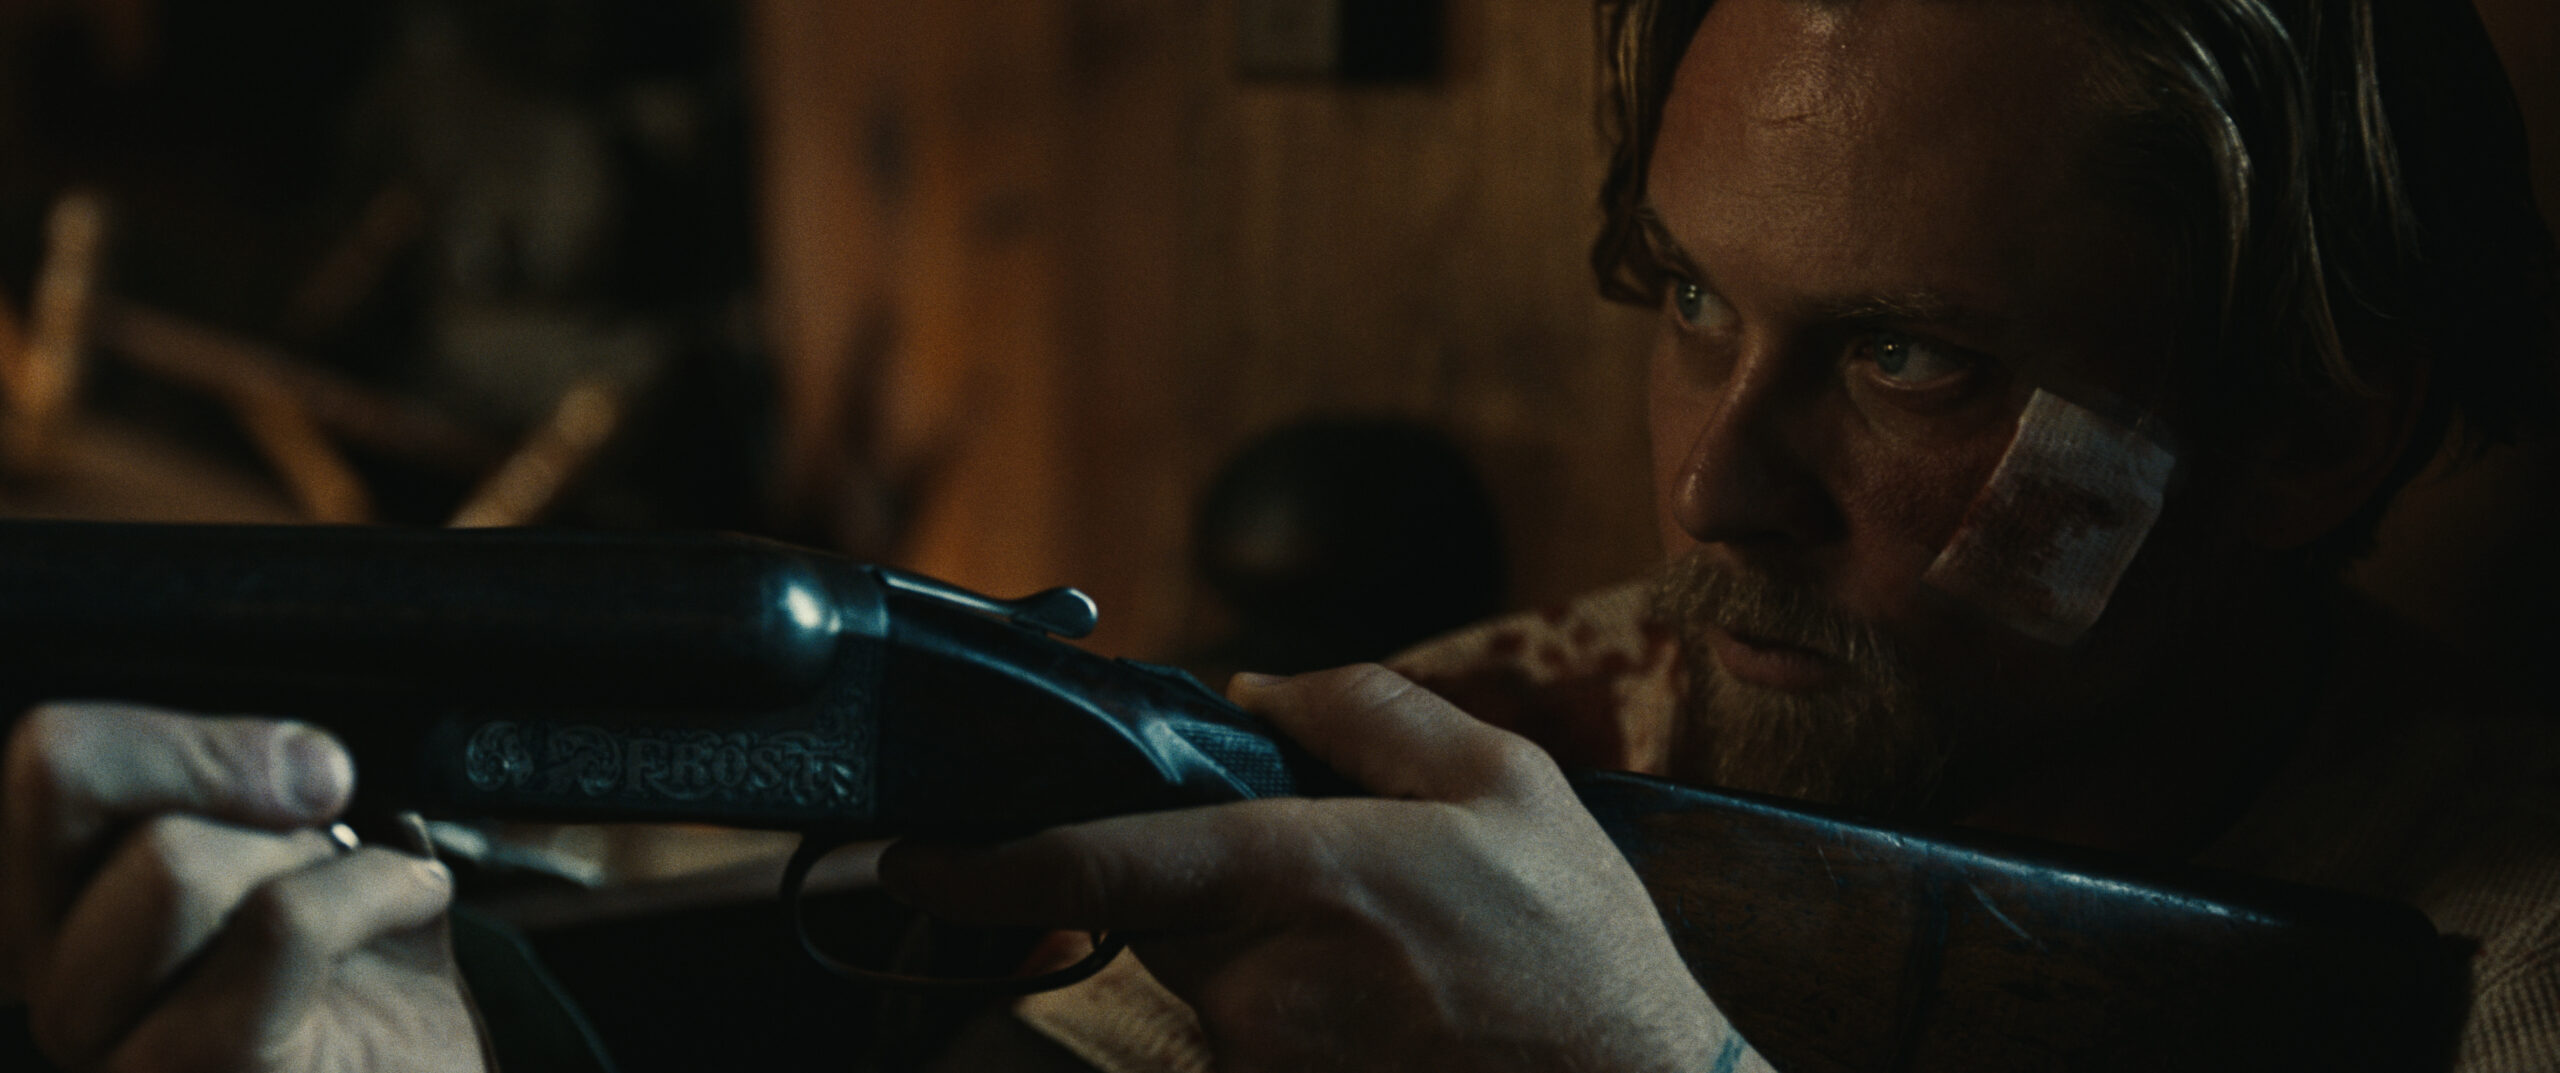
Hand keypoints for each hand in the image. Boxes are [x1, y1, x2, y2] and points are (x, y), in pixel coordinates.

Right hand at [1, 703, 484, 1072]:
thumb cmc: (368, 984)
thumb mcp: (312, 854)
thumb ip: (266, 786)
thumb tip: (295, 748)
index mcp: (62, 911)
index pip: (46, 768)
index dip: (168, 735)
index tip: (292, 757)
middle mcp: (57, 980)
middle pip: (79, 799)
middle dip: (232, 777)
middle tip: (323, 817)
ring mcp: (112, 1041)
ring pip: (173, 863)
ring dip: (300, 850)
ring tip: (355, 891)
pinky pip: (281, 921)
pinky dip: (378, 885)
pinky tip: (416, 899)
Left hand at [880, 665, 1731, 1072]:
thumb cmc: (1580, 948)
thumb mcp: (1505, 783)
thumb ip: (1365, 713)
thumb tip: (1259, 685)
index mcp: (1304, 879)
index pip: (1108, 862)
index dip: (994, 864)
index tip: (919, 863)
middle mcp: (1262, 985)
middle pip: (1157, 910)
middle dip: (1203, 876)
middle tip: (1330, 870)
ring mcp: (1269, 1060)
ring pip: (1205, 978)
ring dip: (1256, 944)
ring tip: (1390, 948)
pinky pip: (1251, 1034)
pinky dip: (1292, 1003)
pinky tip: (1391, 1001)